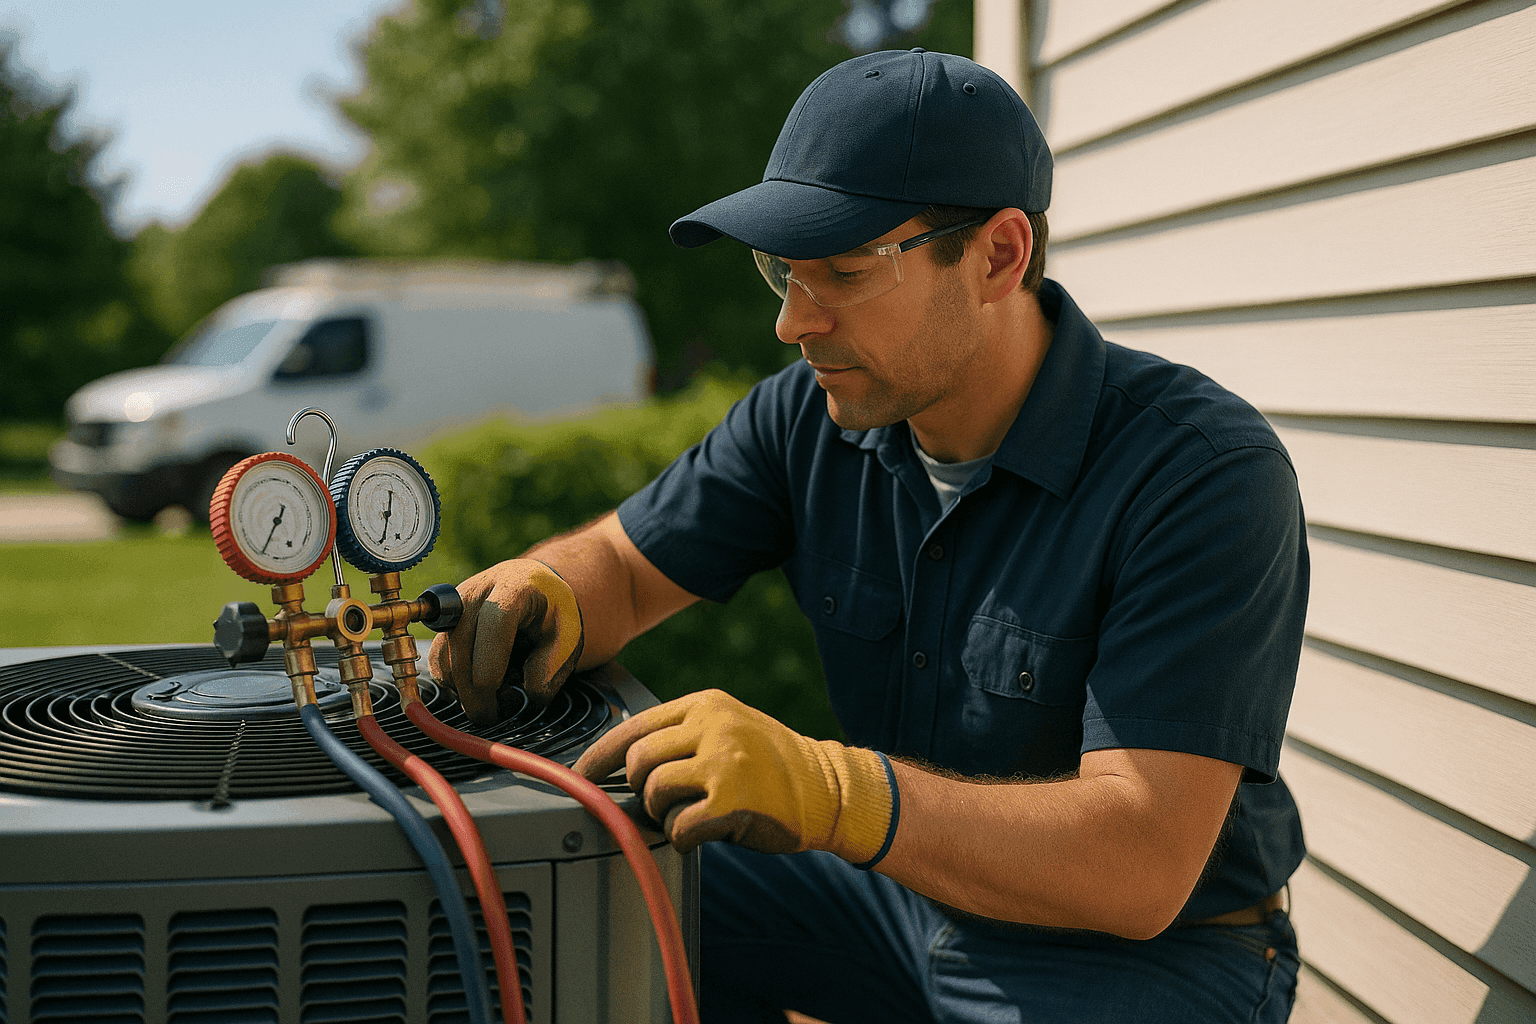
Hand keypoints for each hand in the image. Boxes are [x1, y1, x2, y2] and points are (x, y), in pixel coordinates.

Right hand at [427, 558, 583, 724]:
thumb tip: (527, 696)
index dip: (490, 661)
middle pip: (462, 645)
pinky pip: (437, 661)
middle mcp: (477, 592)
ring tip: (493, 697)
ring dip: (462, 689)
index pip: (495, 622)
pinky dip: (453, 682)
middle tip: (493, 716)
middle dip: (474, 690)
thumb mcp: (567, 636)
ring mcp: (455, 607)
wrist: (532, 587)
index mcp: (514, 588)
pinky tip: (479, 685)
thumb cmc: (552, 613)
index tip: (494, 692)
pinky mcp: (442, 624)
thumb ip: (550, 668)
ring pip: (443, 657)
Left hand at [572, 689, 896, 862]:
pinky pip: (678, 826)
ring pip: (654, 792)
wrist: (826, 788)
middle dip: (640, 789)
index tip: (582, 774)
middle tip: (662, 802)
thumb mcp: (727, 728)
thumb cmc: (770, 764)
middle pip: (637, 760)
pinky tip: (706, 831)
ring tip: (692, 813)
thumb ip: (680, 736)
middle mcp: (712, 726)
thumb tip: (619, 766)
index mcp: (705, 705)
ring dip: (664, 813)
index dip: (600, 755)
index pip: (634, 725)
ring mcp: (722, 762)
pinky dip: (684, 836)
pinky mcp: (730, 801)